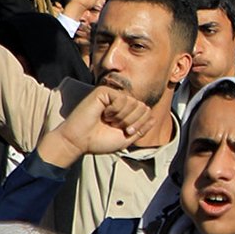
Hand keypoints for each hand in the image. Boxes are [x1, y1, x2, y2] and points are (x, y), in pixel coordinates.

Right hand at [38, 84, 153, 167]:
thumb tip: (154, 118)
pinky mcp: (103, 91)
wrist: (80, 141)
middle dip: (132, 121)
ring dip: (122, 117)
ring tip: (108, 121)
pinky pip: (121, 98)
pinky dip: (115, 111)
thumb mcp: (126, 139)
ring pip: (133, 102)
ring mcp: (112, 95)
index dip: (139, 124)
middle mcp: (120, 102)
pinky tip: (103, 114)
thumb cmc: (99, 141)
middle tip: (115, 126)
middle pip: (142, 106)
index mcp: (126, 111)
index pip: (146, 111)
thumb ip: (141, 129)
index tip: (125, 132)